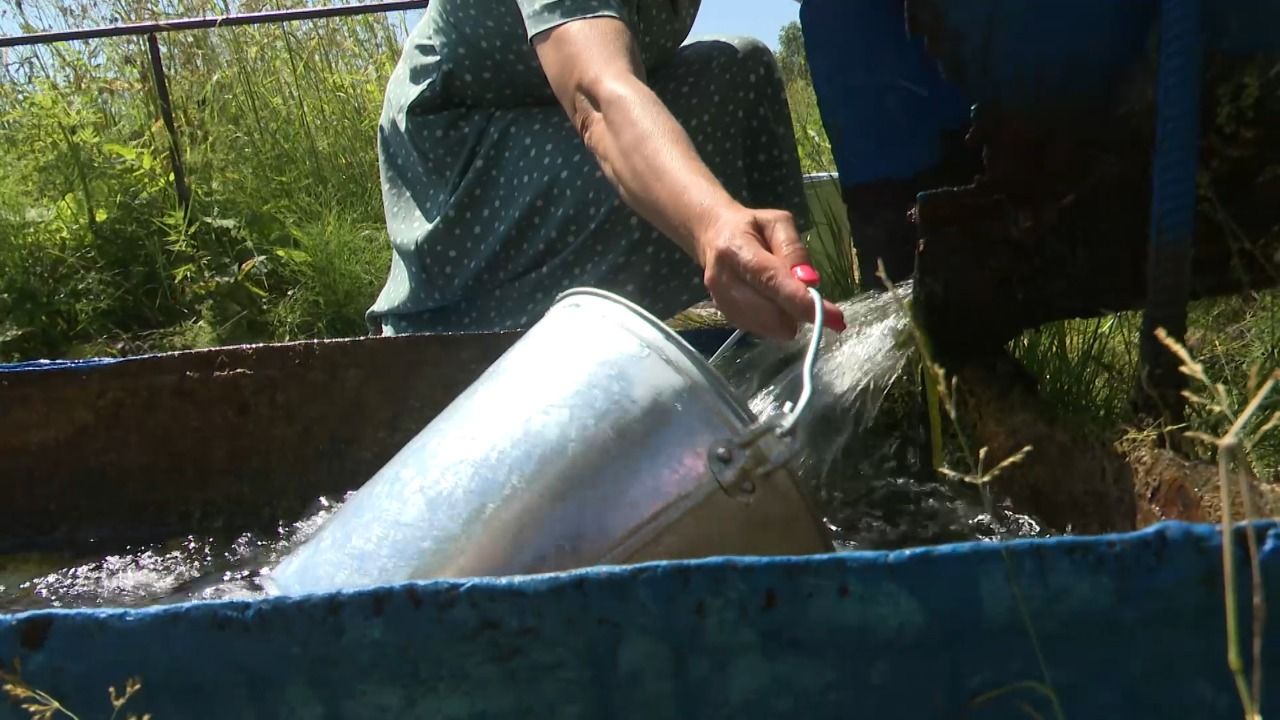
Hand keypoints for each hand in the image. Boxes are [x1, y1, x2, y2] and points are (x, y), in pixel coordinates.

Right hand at [696, 205, 846, 340]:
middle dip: (798, 312)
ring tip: (786, 295)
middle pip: (770, 313)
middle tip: (812, 300)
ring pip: (766, 326)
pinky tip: (774, 303)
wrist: (713, 235)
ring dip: (787, 318)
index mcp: (736, 249)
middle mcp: (723, 280)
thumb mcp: (778, 223)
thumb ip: (794, 250)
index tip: (835, 318)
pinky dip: (775, 321)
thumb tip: (810, 282)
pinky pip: (760, 330)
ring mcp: (721, 302)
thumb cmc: (752, 227)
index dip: (803, 302)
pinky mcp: (725, 316)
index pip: (772, 282)